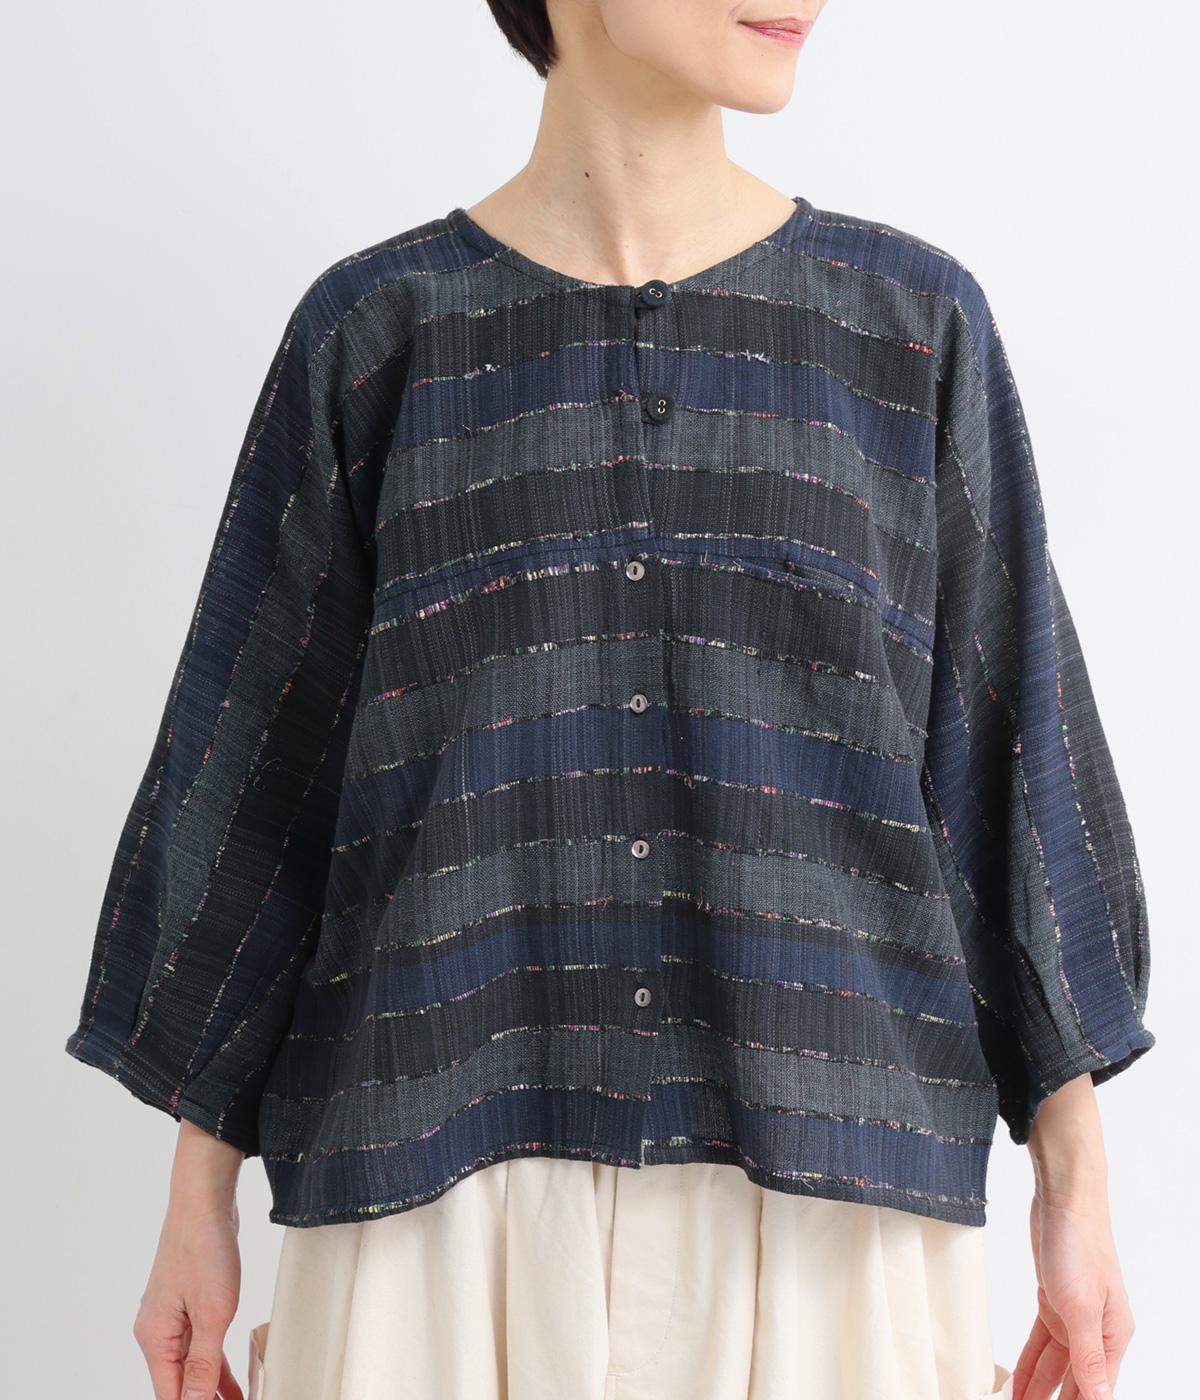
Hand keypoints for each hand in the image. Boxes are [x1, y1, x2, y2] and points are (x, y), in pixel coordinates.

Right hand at [133, 1121, 245, 1398]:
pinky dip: (216, 1363)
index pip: (171, 1395)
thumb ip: (205, 1364)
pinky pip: (201, 1345)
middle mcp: (158, 1331)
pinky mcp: (190, 1303)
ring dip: (213, 1388)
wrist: (205, 1201)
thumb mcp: (213, 1313)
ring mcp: (173, 1317)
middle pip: (179, 1384)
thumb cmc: (204, 1247)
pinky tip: (232, 1382)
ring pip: (192, 1366)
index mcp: (155, 1338)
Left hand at [1013, 1075, 1134, 1399]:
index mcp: (1113, 1336)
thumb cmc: (1079, 1244)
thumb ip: (1088, 1356)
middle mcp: (1098, 1330)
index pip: (1096, 1389)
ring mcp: (1075, 1315)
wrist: (1063, 1199)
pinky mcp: (1054, 1299)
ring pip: (1056, 1364)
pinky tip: (1017, 1381)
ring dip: (1037, 1387)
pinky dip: (1029, 1362)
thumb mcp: (1080, 1307)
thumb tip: (1100, 1398)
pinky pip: (1041, 1342)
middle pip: (1076, 1381)